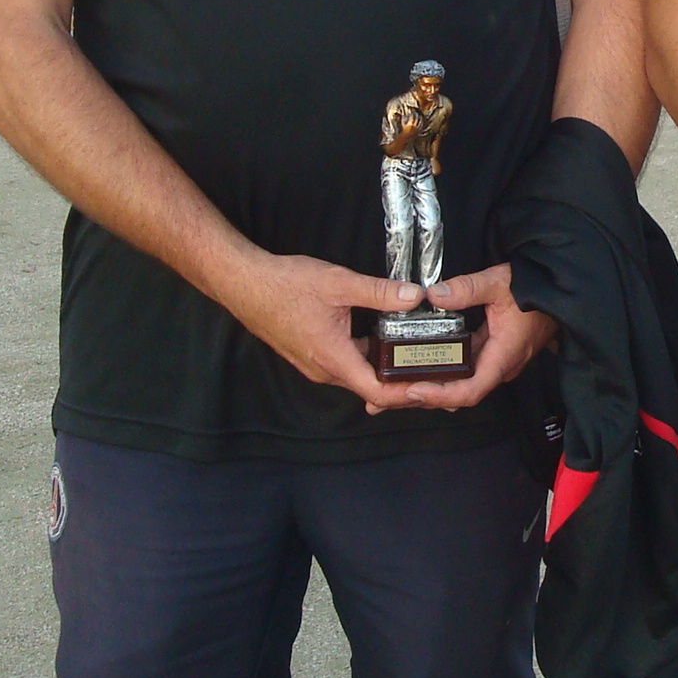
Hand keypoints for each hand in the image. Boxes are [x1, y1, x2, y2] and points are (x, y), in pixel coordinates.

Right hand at [221, 251, 427, 412]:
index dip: (407, 394)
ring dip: (383, 371)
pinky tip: (382, 342)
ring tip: (415, 359)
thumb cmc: (284, 285)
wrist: (244, 284)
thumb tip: (415, 297)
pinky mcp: (309, 355)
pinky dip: (365, 360)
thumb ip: (379, 292)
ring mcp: (315, 364)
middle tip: (433, 374)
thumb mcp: (339, 283)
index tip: (432, 387)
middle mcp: (324, 370)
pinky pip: (344, 365)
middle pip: (370, 388)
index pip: (377, 391)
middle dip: (402, 384)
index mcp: (333, 358)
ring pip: (357, 376)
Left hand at [405, 263, 556, 410]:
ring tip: (397, 386)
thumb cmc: (537, 290)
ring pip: (462, 384)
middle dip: (425, 398)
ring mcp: (497, 362)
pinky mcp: (494, 353)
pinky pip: (466, 370)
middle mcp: (500, 367)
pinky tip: (421, 366)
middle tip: (388, 397)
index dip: (440, 395)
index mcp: (502, 356)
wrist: (560, 291)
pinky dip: (443, 372)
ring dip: (432, 387)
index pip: (470, 391)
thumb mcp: (499, 282)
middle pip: (460, 394)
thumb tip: (434, 295)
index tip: (413, 391)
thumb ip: (467, 289)